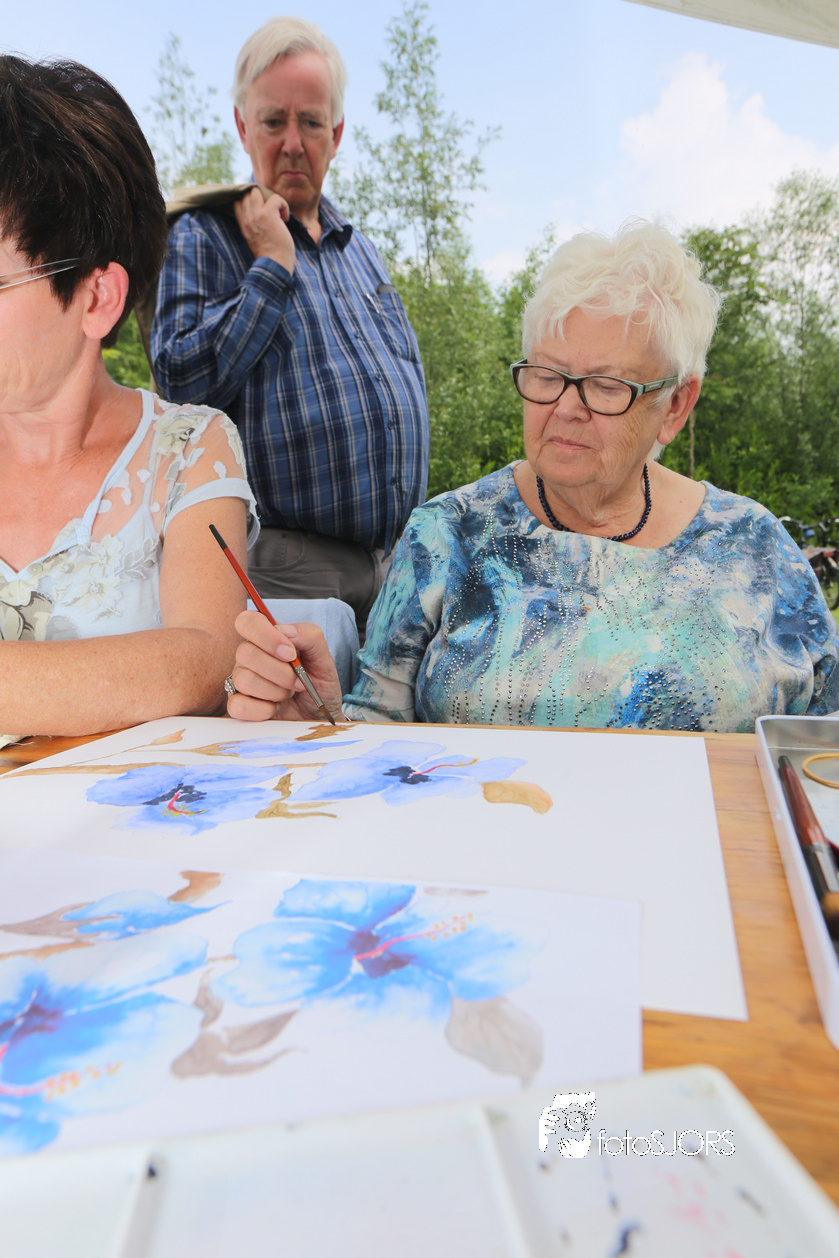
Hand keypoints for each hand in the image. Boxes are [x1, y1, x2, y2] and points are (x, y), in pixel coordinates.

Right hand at [226, 610, 344, 722]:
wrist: (321, 715)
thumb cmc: (319, 684)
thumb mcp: (324, 657)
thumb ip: (309, 635)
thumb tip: (285, 630)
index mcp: (267, 638)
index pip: (248, 621)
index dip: (267, 636)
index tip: (290, 653)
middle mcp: (250, 657)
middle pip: (245, 653)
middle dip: (280, 672)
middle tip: (298, 681)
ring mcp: (241, 681)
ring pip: (244, 680)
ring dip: (275, 691)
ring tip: (288, 694)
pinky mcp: (238, 705)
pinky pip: (238, 705)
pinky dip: (263, 710)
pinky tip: (275, 708)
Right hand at [234, 188, 295, 273]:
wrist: (275, 266)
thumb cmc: (270, 256)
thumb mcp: (255, 238)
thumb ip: (254, 225)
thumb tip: (265, 213)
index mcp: (242, 224)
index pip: (239, 201)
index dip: (251, 200)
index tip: (263, 209)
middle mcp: (246, 218)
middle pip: (248, 192)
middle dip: (262, 197)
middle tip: (273, 210)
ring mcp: (256, 215)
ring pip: (257, 191)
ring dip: (271, 198)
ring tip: (279, 213)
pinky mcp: (268, 214)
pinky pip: (275, 198)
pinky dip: (283, 205)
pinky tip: (285, 219)